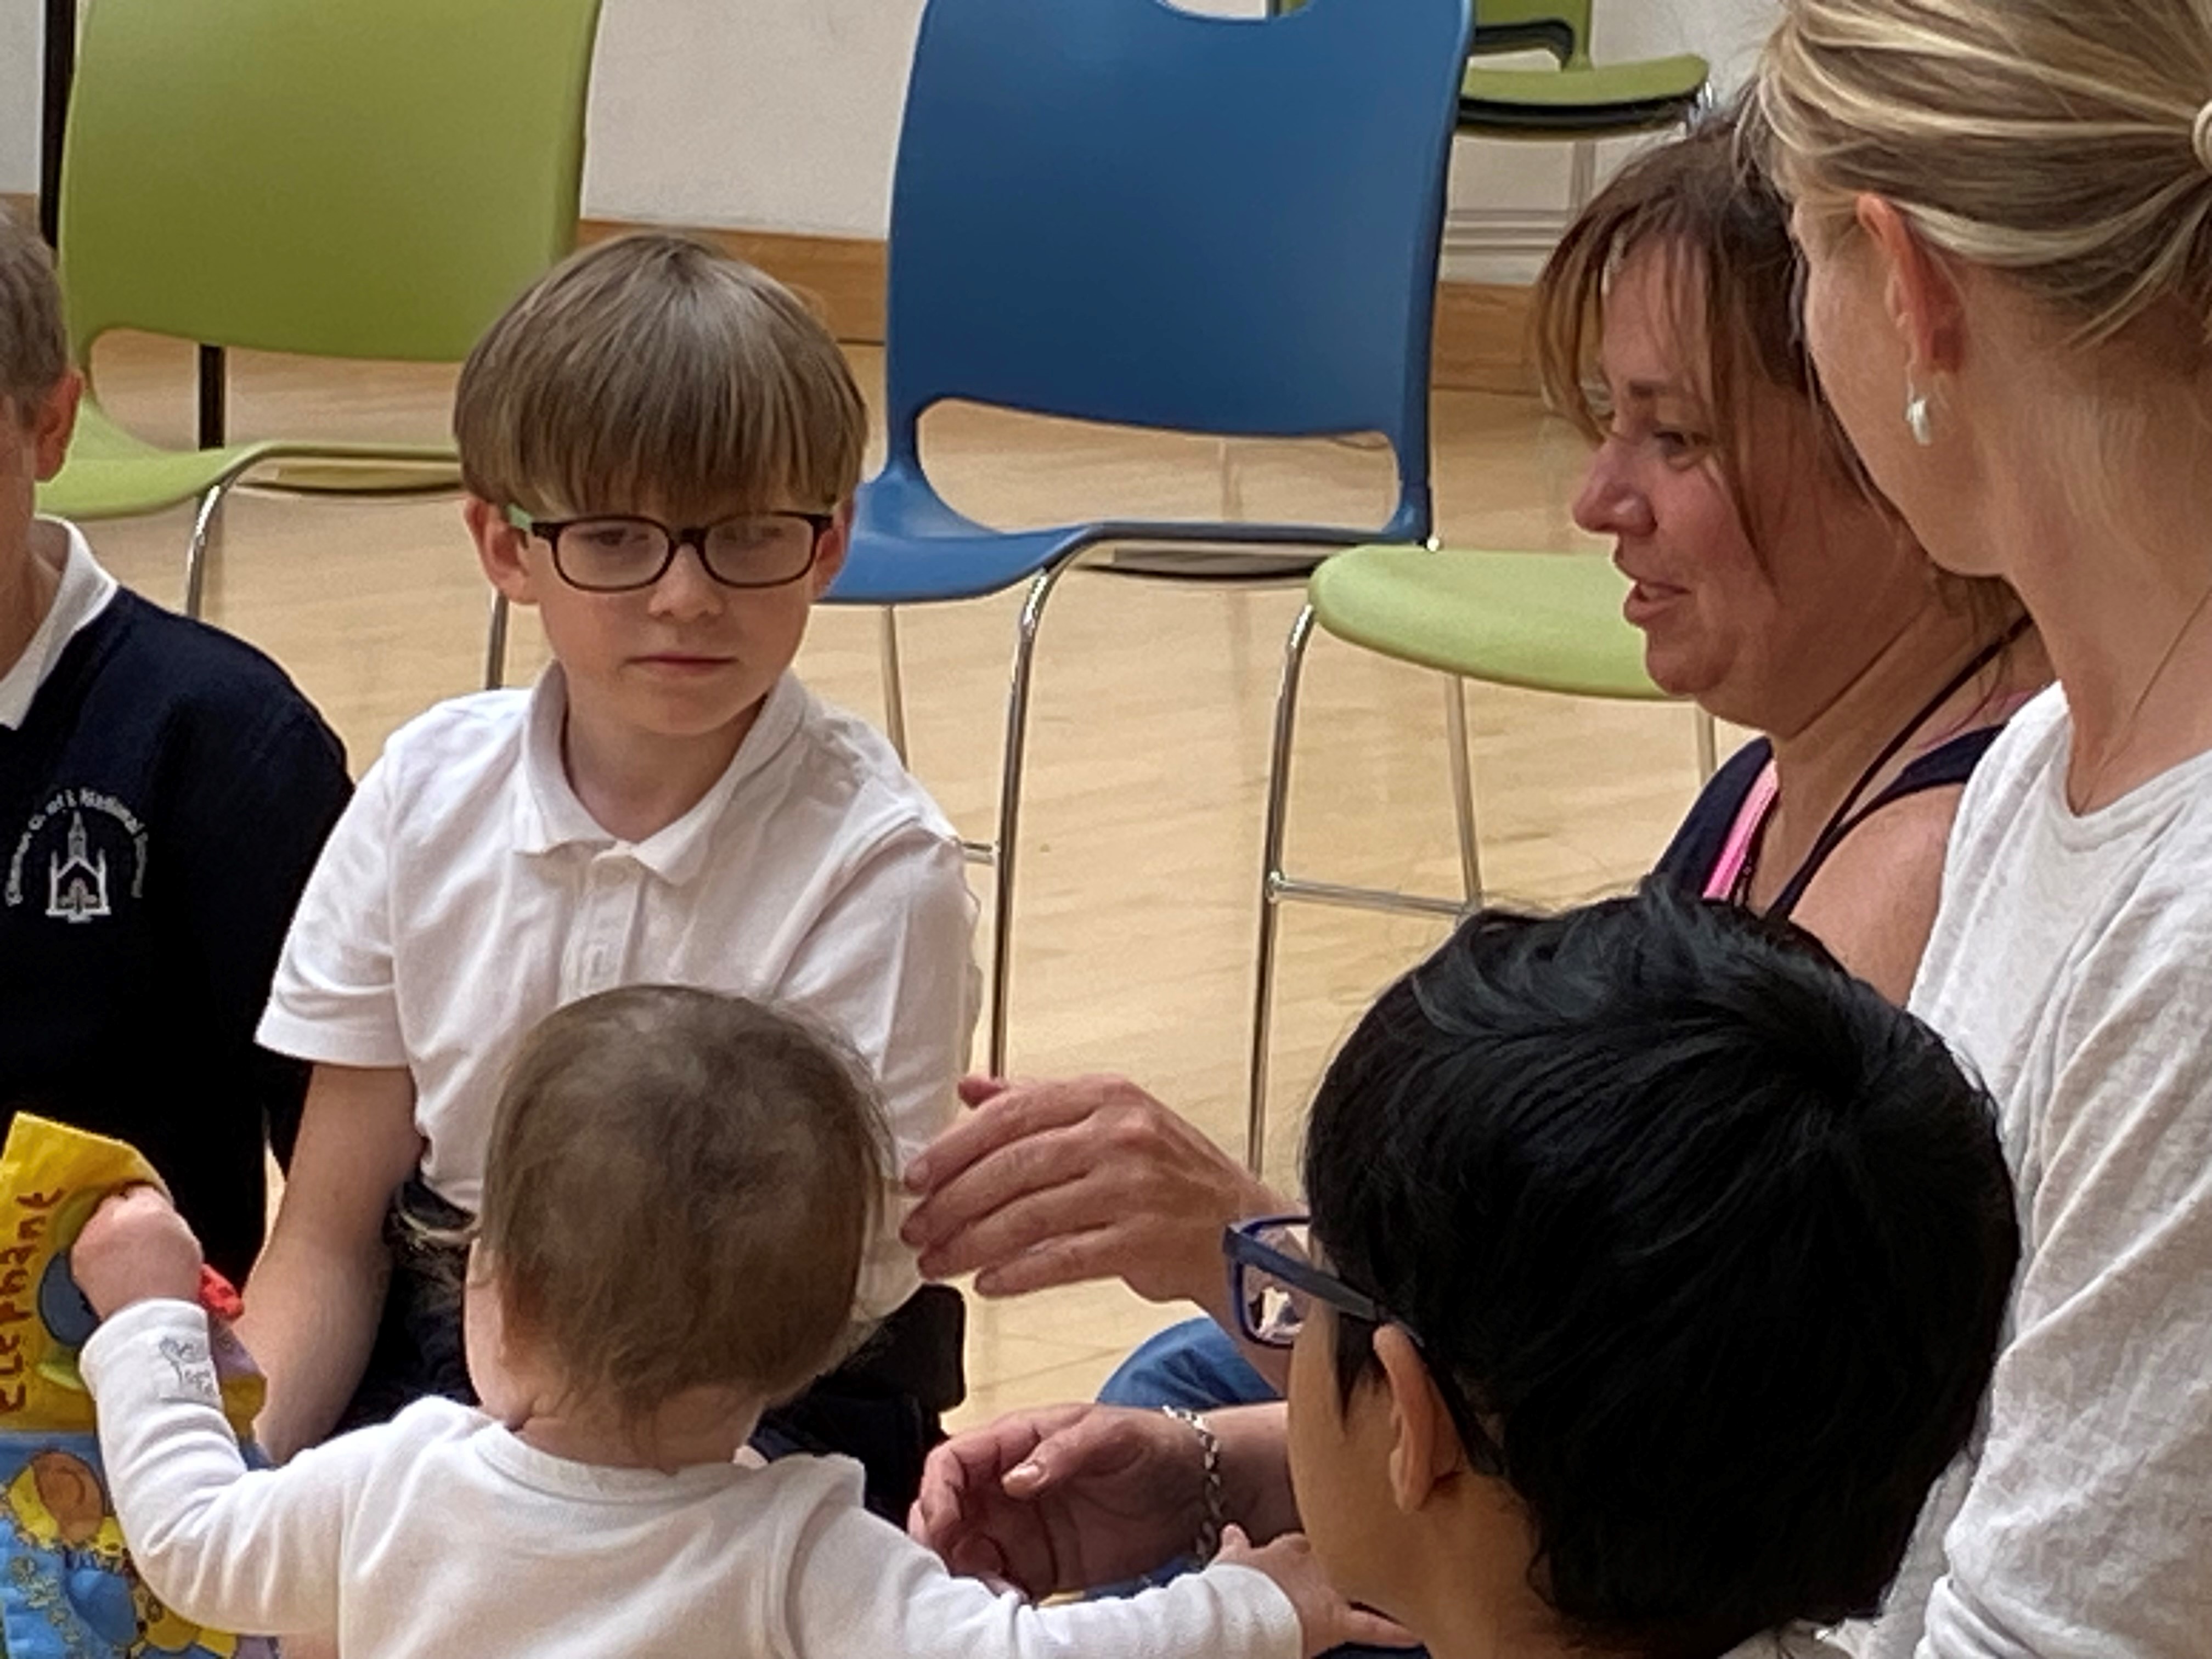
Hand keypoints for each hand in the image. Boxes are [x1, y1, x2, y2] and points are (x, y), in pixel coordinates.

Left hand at [71, 1188, 203, 1317]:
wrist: (147, 1316)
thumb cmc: (174, 1282)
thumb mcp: (187, 1241)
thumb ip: (168, 1220)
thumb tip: (158, 1217)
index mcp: (149, 1206)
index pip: (142, 1189)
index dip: (149, 1204)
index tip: (153, 1215)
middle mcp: (115, 1215)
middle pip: (116, 1203)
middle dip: (125, 1216)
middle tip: (138, 1235)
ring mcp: (93, 1235)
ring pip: (98, 1223)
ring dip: (108, 1234)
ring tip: (124, 1257)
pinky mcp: (78, 1255)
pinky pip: (87, 1244)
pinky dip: (96, 1252)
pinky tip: (111, 1269)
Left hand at [902, 1075, 1280, 1306]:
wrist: (1240, 1232)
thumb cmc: (1168, 1177)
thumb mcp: (1111, 1119)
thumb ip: (1037, 1101)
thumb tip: (969, 1088)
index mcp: (1107, 1095)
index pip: (1012, 1113)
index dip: (953, 1147)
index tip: (914, 1176)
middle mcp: (1121, 1134)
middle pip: (1014, 1166)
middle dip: (952, 1202)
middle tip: (915, 1228)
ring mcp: (1135, 1187)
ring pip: (1030, 1215)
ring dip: (971, 1243)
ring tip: (936, 1262)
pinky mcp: (1142, 1241)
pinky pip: (1063, 1259)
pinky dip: (1017, 1273)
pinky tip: (987, 1283)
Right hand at [909, 1403, 1207, 1596]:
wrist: (1197, 1490)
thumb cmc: (1153, 1443)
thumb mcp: (1111, 1434)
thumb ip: (1062, 1450)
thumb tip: (1015, 1477)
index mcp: (1016, 1441)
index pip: (952, 1461)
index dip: (938, 1491)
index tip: (944, 1522)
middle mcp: (1009, 1486)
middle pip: (947, 1511)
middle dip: (938, 1538)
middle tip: (948, 1566)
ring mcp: (1022, 1529)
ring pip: (964, 1552)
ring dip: (960, 1573)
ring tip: (980, 1591)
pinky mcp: (1040, 1568)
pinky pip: (999, 1585)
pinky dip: (992, 1598)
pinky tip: (1005, 1606)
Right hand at [1215, 1526, 1417, 1656]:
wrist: (1233, 1611)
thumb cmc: (1228, 1588)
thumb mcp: (1230, 1561)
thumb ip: (1236, 1546)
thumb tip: (1233, 1531)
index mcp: (1287, 1550)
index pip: (1314, 1539)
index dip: (1328, 1538)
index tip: (1341, 1530)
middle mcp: (1314, 1565)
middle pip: (1348, 1553)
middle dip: (1366, 1550)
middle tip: (1390, 1540)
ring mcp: (1328, 1591)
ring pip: (1367, 1585)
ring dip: (1388, 1585)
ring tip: (1418, 1582)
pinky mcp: (1335, 1620)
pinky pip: (1373, 1628)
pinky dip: (1396, 1631)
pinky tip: (1419, 1632)